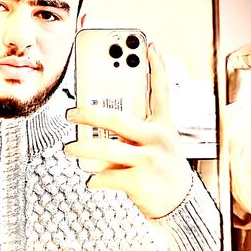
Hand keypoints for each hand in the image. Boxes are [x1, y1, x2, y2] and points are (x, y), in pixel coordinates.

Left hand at [64, 43, 191, 218]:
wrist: (181, 205)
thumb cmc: (164, 170)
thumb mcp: (159, 145)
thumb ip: (136, 132)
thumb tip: (98, 127)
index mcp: (164, 125)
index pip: (162, 90)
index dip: (157, 66)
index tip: (148, 44)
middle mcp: (158, 138)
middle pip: (116, 118)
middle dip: (87, 114)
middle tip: (71, 113)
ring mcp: (149, 159)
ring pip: (104, 148)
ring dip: (80, 148)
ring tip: (68, 148)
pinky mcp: (139, 181)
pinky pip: (106, 175)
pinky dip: (94, 179)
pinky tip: (91, 179)